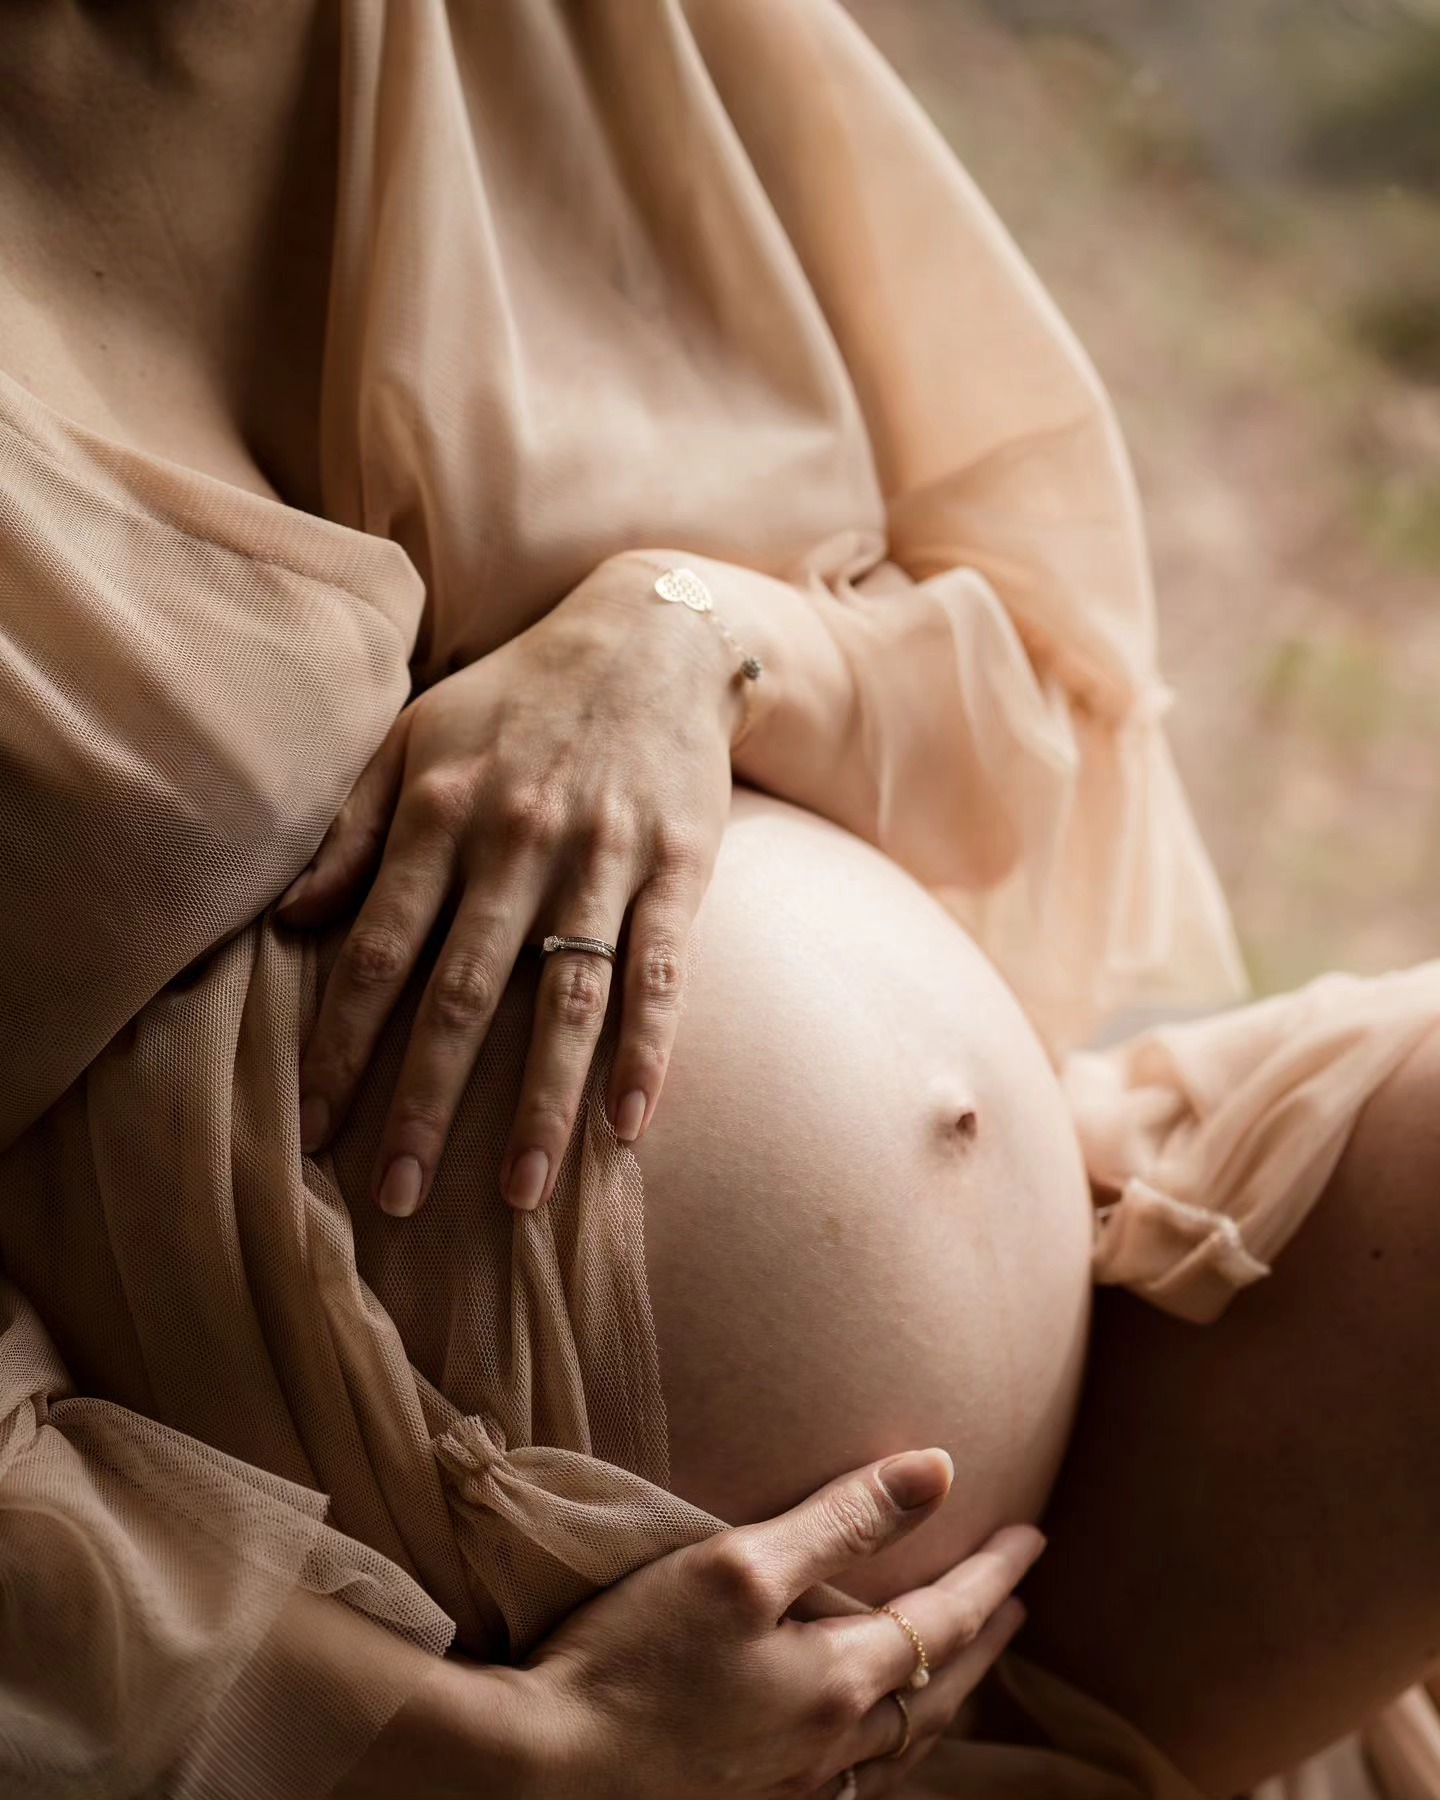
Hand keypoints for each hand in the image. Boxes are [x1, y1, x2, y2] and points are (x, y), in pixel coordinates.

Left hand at [277, 552, 741, 1215]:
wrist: (652, 635)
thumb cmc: (519, 696)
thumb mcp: (416, 739)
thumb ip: (355, 829)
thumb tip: (288, 919)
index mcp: (442, 815)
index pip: (376, 951)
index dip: (341, 1045)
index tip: (312, 1128)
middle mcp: (516, 841)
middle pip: (462, 995)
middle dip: (426, 1102)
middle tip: (397, 1196)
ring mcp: (602, 857)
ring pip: (565, 998)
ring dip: (541, 1103)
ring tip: (517, 1195)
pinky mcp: (680, 866)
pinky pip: (662, 971)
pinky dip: (649, 1049)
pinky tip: (631, 1122)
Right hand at [503, 1448, 1040, 1799]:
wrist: (543, 1776)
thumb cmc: (633, 1661)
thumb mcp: (737, 1565)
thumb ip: (840, 1520)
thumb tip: (937, 1471)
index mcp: (837, 1684)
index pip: (943, 1621)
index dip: (992, 1576)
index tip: (1033, 1536)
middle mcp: (831, 1749)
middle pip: (936, 1692)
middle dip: (983, 1641)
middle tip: (1016, 1605)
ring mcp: (791, 1790)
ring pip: (900, 1747)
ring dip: (942, 1699)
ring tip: (958, 1671)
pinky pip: (853, 1780)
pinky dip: (886, 1747)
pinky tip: (863, 1742)